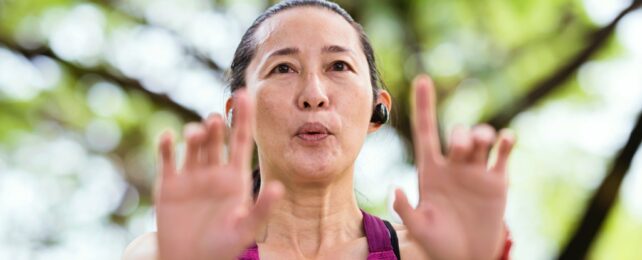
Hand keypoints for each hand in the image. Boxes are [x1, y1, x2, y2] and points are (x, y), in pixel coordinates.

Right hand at [155, 90, 283, 259]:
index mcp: (235, 178)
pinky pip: (167, 160)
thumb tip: (279, 188)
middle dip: (216, 128)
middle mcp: (214, 172)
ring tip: (197, 133)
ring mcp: (190, 176)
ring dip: (195, 135)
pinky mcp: (168, 184)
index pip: (242, 140)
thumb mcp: (245, 229)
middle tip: (216, 121)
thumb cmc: (221, 248)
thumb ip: (262, 209)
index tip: (246, 94)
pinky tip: (168, 138)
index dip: (244, 118)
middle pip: (217, 140)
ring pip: (194, 146)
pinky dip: (166, 146)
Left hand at [393, 75, 514, 259]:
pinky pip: (503, 155)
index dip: (424, 105)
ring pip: (481, 139)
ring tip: (482, 141)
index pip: (426, 130)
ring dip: (482, 134)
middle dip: (460, 135)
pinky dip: (507, 142)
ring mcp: (476, 171)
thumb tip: (394, 189)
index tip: (423, 79)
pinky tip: (506, 139)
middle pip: (457, 135)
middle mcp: (454, 165)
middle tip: (461, 148)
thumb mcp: (418, 227)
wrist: (466, 255)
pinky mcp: (497, 181)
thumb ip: (405, 210)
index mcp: (430, 170)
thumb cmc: (437, 242)